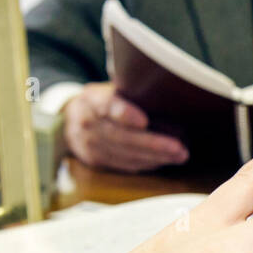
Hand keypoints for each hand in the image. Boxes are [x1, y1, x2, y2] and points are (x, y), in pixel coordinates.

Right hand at [63, 82, 188, 172]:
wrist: (72, 119)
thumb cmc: (105, 101)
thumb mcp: (112, 88)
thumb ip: (133, 91)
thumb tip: (169, 92)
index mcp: (92, 98)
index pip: (107, 105)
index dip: (125, 113)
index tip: (144, 121)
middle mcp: (87, 121)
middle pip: (120, 136)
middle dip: (152, 144)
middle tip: (178, 147)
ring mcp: (88, 144)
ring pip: (124, 154)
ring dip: (155, 157)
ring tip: (179, 155)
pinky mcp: (94, 160)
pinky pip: (123, 164)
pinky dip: (146, 164)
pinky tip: (164, 160)